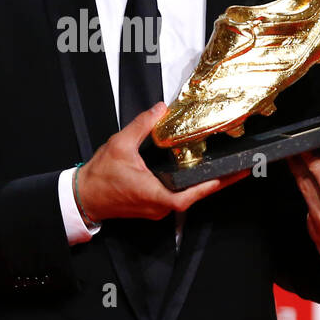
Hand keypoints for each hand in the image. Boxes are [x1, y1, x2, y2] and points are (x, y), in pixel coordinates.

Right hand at [75, 102, 247, 234]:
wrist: (83, 196)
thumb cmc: (100, 177)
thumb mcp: (120, 145)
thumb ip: (142, 126)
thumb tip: (159, 110)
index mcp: (153, 195)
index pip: (189, 196)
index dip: (211, 186)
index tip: (229, 175)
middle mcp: (158, 207)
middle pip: (193, 197)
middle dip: (215, 183)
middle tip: (236, 169)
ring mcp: (155, 209)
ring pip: (185, 198)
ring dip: (201, 185)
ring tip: (221, 170)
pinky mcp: (151, 207)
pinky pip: (175, 198)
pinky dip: (187, 187)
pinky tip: (195, 174)